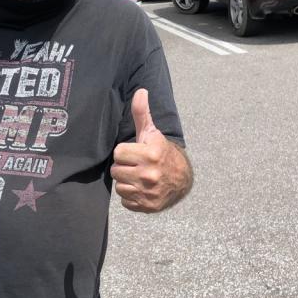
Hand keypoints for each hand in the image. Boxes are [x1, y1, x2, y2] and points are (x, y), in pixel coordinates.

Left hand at [111, 89, 189, 212]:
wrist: (181, 179)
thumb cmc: (161, 152)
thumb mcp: (152, 132)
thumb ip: (142, 113)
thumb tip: (140, 91)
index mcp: (150, 154)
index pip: (118, 153)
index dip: (124, 152)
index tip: (135, 152)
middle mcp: (150, 175)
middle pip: (116, 171)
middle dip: (124, 167)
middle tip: (136, 165)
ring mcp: (148, 192)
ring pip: (119, 187)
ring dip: (126, 182)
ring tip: (138, 176)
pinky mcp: (147, 206)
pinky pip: (125, 201)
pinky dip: (131, 197)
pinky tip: (140, 189)